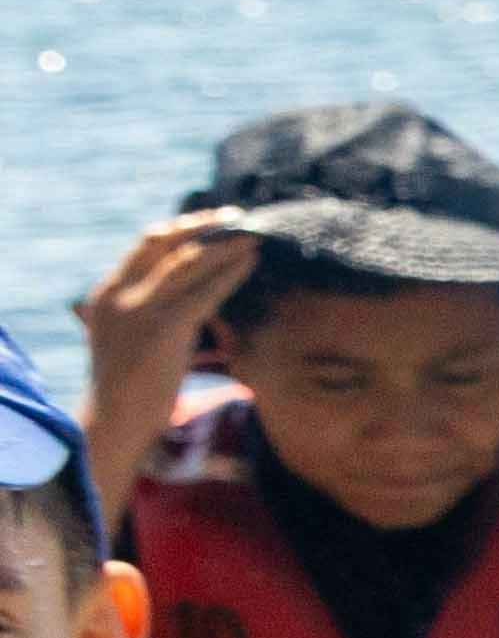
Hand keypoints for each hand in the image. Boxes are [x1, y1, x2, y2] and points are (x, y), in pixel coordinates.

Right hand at [75, 210, 257, 458]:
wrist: (114, 421)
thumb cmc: (127, 387)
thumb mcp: (126, 339)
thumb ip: (143, 312)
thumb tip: (182, 297)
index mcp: (106, 294)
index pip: (145, 248)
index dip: (179, 230)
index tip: (208, 222)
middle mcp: (119, 295)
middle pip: (162, 242)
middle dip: (200, 225)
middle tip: (234, 216)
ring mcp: (139, 309)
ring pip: (187, 261)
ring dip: (223, 244)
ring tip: (251, 233)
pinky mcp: (164, 327)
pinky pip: (205, 291)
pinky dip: (230, 272)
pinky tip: (251, 261)